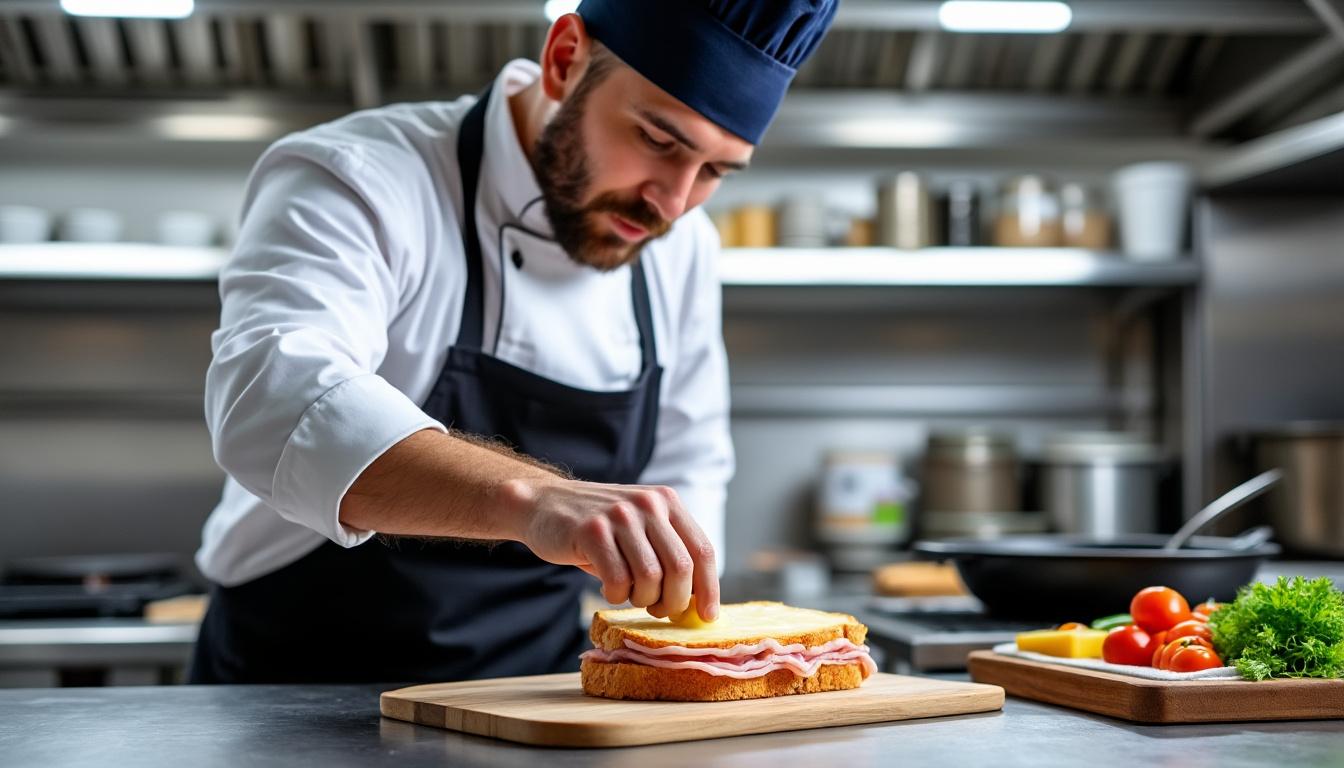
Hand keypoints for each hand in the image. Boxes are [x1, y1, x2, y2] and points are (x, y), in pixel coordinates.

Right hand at [505, 477, 718, 620]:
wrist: (543, 504)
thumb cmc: (598, 529)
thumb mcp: (639, 528)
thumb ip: (667, 553)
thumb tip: (697, 602)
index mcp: (667, 502)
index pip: (702, 550)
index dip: (709, 588)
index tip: (707, 617)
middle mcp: (648, 504)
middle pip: (681, 568)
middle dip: (674, 601)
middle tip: (659, 611)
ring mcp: (619, 515)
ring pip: (650, 577)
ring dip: (642, 599)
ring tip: (629, 595)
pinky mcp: (591, 531)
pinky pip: (618, 580)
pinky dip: (616, 595)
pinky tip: (608, 589)